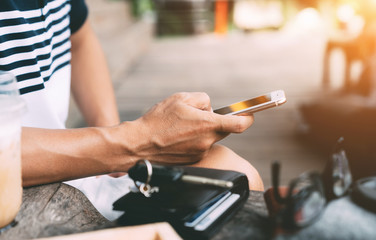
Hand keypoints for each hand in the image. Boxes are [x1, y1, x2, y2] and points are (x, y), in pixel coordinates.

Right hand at [123, 92, 253, 164]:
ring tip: (182, 127)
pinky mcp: (193, 160)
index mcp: (207, 125)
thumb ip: (202, 99)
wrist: (140, 145)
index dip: (248, 118)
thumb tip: (210, 107)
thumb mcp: (180, 98)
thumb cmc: (158, 120)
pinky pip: (200, 146)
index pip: (240, 124)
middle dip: (216, 121)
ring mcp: (200, 152)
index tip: (249, 114)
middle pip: (224, 129)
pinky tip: (178, 136)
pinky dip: (194, 140)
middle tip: (199, 116)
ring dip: (203, 130)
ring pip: (210, 138)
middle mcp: (207, 141)